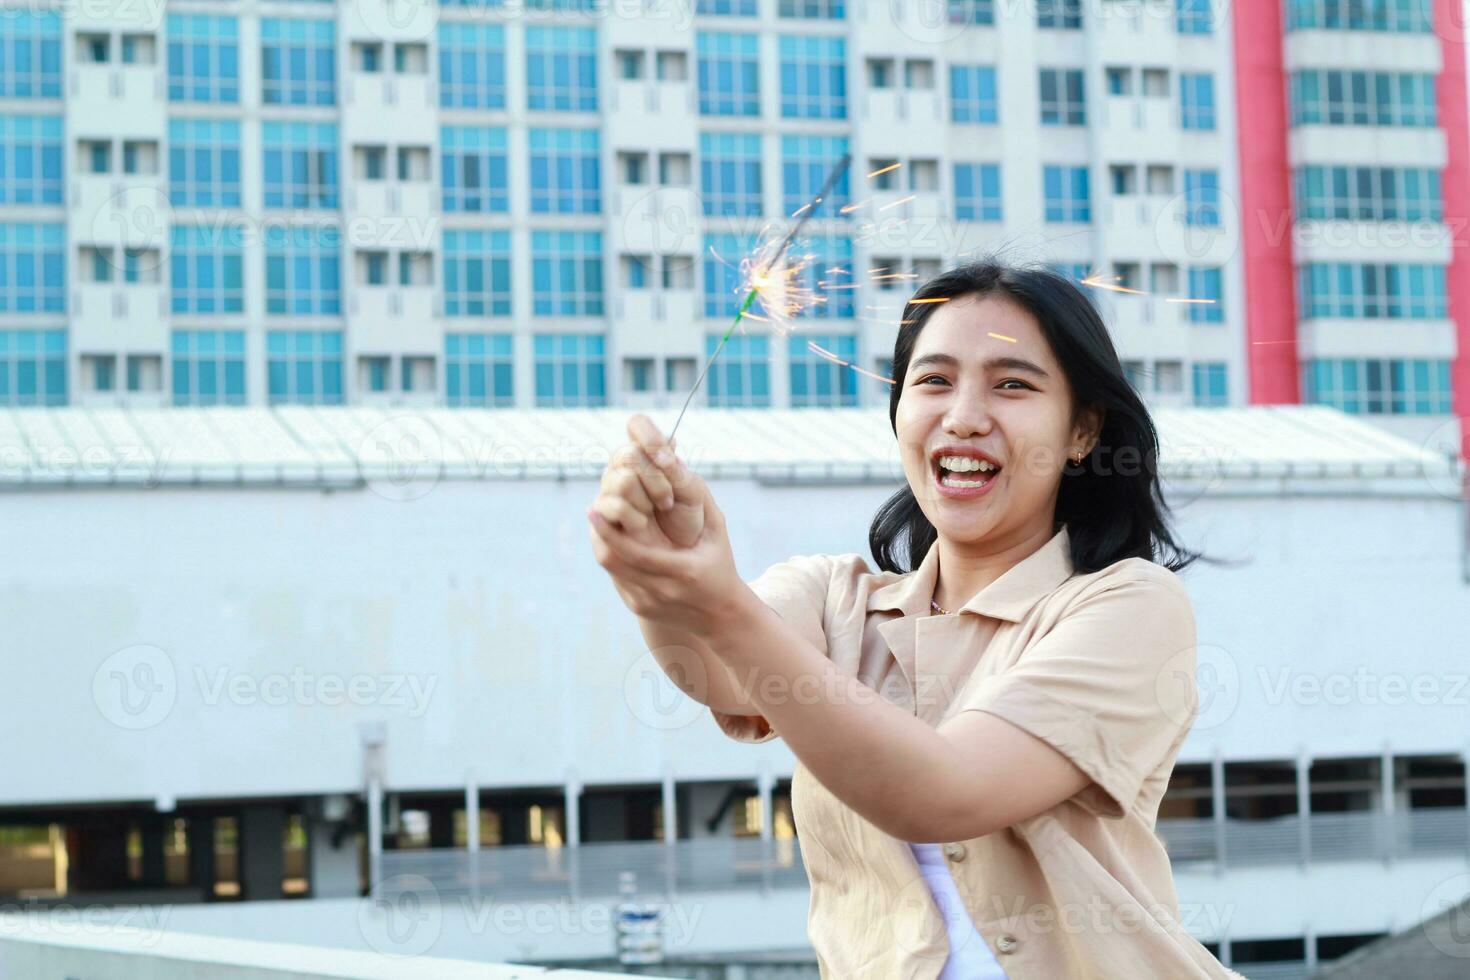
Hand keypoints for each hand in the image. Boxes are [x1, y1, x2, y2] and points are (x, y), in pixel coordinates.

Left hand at [588, 414, 741, 635]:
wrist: (721, 616)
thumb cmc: (721, 565)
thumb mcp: (717, 531)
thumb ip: (699, 498)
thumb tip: (674, 461)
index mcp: (682, 571)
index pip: (635, 552)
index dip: (610, 531)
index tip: (594, 509)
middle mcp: (660, 590)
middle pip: (614, 561)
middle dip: (599, 534)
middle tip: (593, 509)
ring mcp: (646, 603)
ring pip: (611, 570)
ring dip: (602, 544)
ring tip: (599, 521)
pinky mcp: (638, 608)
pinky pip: (616, 578)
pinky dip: (612, 556)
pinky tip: (612, 539)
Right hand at [590, 414, 703, 546]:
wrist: (681, 556)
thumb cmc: (688, 522)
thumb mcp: (692, 492)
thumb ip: (677, 468)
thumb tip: (668, 442)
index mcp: (647, 455)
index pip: (637, 425)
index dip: (650, 437)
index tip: (668, 460)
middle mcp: (624, 468)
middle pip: (627, 454)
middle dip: (656, 480)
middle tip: (668, 501)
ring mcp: (609, 490)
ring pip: (620, 480)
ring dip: (646, 501)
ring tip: (654, 515)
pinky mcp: (599, 516)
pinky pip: (611, 505)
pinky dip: (634, 517)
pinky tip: (641, 525)